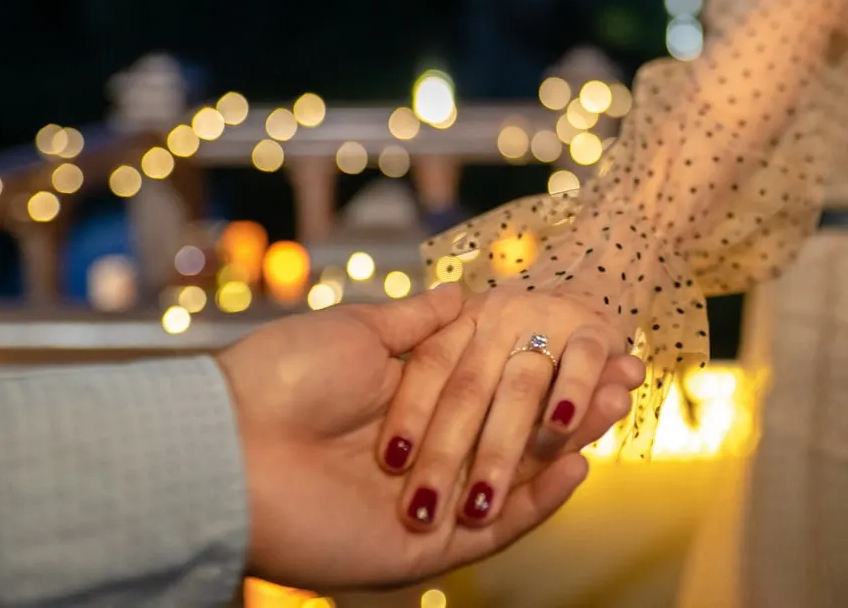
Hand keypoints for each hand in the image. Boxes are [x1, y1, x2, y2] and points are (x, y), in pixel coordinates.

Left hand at [215, 286, 643, 590]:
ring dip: (565, 451)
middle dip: (568, 412)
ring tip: (611, 413)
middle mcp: (421, 460)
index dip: (541, 374)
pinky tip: (576, 465)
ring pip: (512, 485)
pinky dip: (537, 503)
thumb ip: (419, 324)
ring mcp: (423, 508)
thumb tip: (464, 294)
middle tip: (620, 382)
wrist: (227, 446)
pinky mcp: (418, 552)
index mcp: (406, 411)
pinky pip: (492, 533)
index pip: (492, 396)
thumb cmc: (281, 380)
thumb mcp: (360, 333)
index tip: (594, 347)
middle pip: (512, 440)